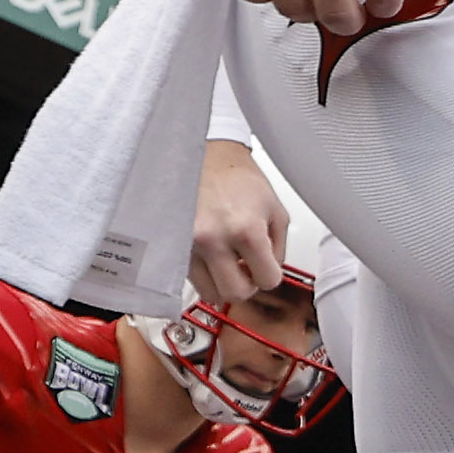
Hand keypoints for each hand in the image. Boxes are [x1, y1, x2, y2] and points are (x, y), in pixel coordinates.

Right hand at [186, 137, 289, 305]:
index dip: (270, 276)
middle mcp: (213, 239)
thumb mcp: (276, 210)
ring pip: (210, 293)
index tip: (266, 268)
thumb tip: (271, 272)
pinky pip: (191, 278)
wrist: (207, 158)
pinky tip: (213, 255)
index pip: (267, 280)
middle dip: (247, 285)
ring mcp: (189, 244)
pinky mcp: (174, 245)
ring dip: (223, 283)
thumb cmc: (239, 179)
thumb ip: (279, 247)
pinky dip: (205, 274)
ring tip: (229, 262)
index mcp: (246, 229)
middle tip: (247, 269)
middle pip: (235, 294)